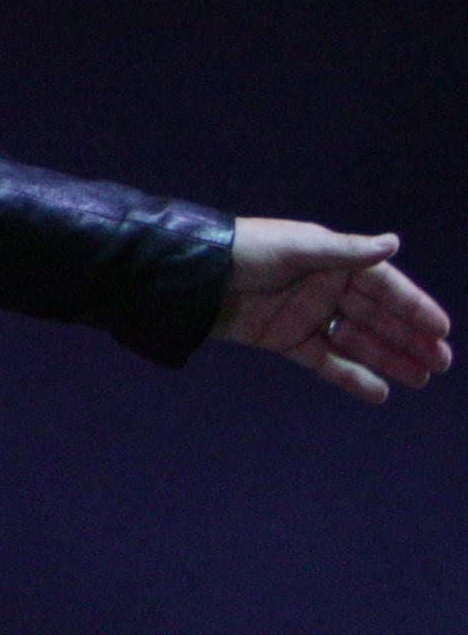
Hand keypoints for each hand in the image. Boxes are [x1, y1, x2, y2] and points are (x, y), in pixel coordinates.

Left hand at [214, 219, 451, 403]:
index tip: (442, 329)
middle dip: (409, 339)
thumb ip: (346, 251)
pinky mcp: (285, 339)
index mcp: (332, 261)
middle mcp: (325, 288)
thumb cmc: (246, 252)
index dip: (413, 308)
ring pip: (357, 341)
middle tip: (442, 363)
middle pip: (377, 317)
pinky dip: (351, 376)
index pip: (384, 287)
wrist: (193, 278)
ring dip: (389, 359)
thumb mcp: (297, 248)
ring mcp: (306, 315)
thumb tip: (394, 242)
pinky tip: (380, 393)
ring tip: (421, 378)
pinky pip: (326, 360)